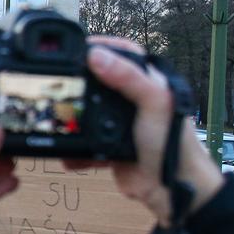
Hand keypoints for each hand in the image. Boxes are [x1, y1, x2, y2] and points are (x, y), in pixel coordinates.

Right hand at [75, 42, 224, 224]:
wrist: (169, 188)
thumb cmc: (173, 143)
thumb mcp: (154, 102)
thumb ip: (128, 77)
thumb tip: (97, 55)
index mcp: (149, 84)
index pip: (126, 54)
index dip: (104, 46)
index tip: (80, 45)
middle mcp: (135, 101)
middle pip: (103, 81)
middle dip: (81, 81)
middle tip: (61, 78)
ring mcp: (122, 124)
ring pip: (91, 112)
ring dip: (76, 118)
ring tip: (60, 117)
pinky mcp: (112, 146)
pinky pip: (87, 142)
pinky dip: (76, 148)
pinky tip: (69, 152)